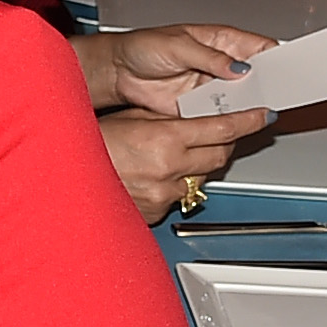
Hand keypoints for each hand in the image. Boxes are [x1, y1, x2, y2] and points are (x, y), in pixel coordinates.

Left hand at [79, 22, 274, 112]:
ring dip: (251, 106)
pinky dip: (230, 121)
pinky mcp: (200, 107)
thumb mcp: (178, 46)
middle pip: (257, 76)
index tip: (293, 68)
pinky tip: (239, 124)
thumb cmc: (144, 47)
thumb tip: (238, 68)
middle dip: (269, 85)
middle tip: (282, 94)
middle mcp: (221, 64)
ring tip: (264, 111)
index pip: (259, 47)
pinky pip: (222, 116)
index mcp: (221, 41)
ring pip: (242, 99)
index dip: (278, 57)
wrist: (119, 72)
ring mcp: (212, 87)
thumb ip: (210, 58)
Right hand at [101, 107, 268, 221]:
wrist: (63, 178)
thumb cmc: (90, 145)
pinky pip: (178, 197)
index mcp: (164, 139)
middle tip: (218, 133)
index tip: (263, 115)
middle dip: (223, 143)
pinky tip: (152, 176)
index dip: (248, 121)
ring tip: (168, 156)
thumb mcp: (131, 119)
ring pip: (200, 177)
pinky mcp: (156, 211)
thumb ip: (167, 120)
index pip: (223, 128)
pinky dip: (173, 186)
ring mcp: (163, 194)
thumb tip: (195, 118)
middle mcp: (168, 168)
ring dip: (194, 166)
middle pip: (220, 154)